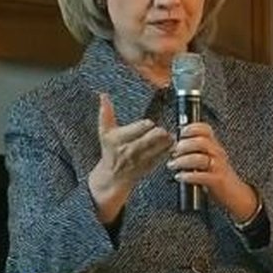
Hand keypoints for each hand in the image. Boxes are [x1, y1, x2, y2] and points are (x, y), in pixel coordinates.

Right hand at [88, 93, 173, 224]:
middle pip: (154, 137)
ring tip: (167, 136)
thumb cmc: (109, 151)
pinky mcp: (151, 166)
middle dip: (160, 132)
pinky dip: (170, 149)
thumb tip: (103, 95)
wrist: (112, 177)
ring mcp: (142, 159)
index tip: (149, 123)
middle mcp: (131, 150)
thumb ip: (106, 112)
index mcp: (119, 139)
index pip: (140, 128)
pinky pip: (165, 155)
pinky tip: (170, 144)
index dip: (147, 125)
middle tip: (161, 130)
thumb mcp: (105, 132)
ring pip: (162, 146)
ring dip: (167, 140)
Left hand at [167, 122, 258, 222]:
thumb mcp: (209, 158)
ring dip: (182, 161)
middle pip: (201, 142)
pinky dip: (188, 176)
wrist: (235, 194)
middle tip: (173, 152)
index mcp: (214, 146)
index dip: (192, 128)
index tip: (181, 133)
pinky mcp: (217, 180)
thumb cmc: (218, 176)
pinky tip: (180, 177)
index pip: (205, 129)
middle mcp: (217, 153)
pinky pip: (201, 176)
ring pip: (199, 159)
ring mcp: (218, 167)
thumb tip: (174, 146)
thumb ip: (195, 151)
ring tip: (172, 165)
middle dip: (183, 146)